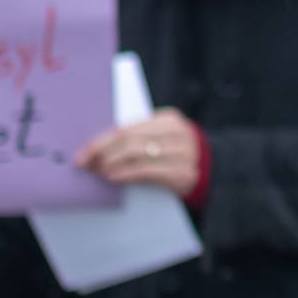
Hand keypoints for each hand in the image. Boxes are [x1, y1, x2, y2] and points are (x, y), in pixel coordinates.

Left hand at [77, 109, 203, 196]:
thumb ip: (138, 139)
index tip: (83, 152)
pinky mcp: (183, 174)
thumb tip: (98, 149)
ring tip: (97, 172)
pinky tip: (113, 178)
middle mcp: (177, 133)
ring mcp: (182, 153)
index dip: (101, 141)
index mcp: (168, 119)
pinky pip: (148, 172)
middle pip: (129, 140)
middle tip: (85, 164)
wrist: (214, 172)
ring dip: (112, 164)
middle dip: (102, 153)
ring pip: (137, 155)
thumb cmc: (176, 156)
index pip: (126, 128)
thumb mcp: (162, 140)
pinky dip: (127, 175)